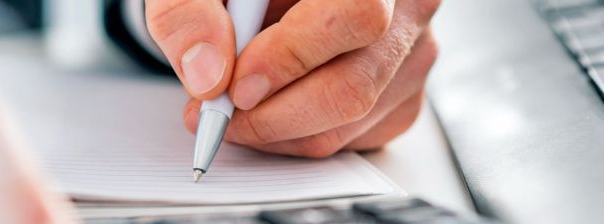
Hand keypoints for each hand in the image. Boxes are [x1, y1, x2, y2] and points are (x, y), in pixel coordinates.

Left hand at [147, 0, 440, 156]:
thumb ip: (190, 13)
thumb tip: (208, 73)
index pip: (354, 15)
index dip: (292, 59)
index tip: (236, 85)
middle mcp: (404, 4)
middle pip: (355, 84)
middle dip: (273, 115)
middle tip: (221, 112)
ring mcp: (413, 48)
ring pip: (354, 118)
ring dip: (281, 129)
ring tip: (234, 107)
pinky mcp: (406, 88)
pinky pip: (360, 135)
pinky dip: (304, 135)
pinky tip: (273, 106)